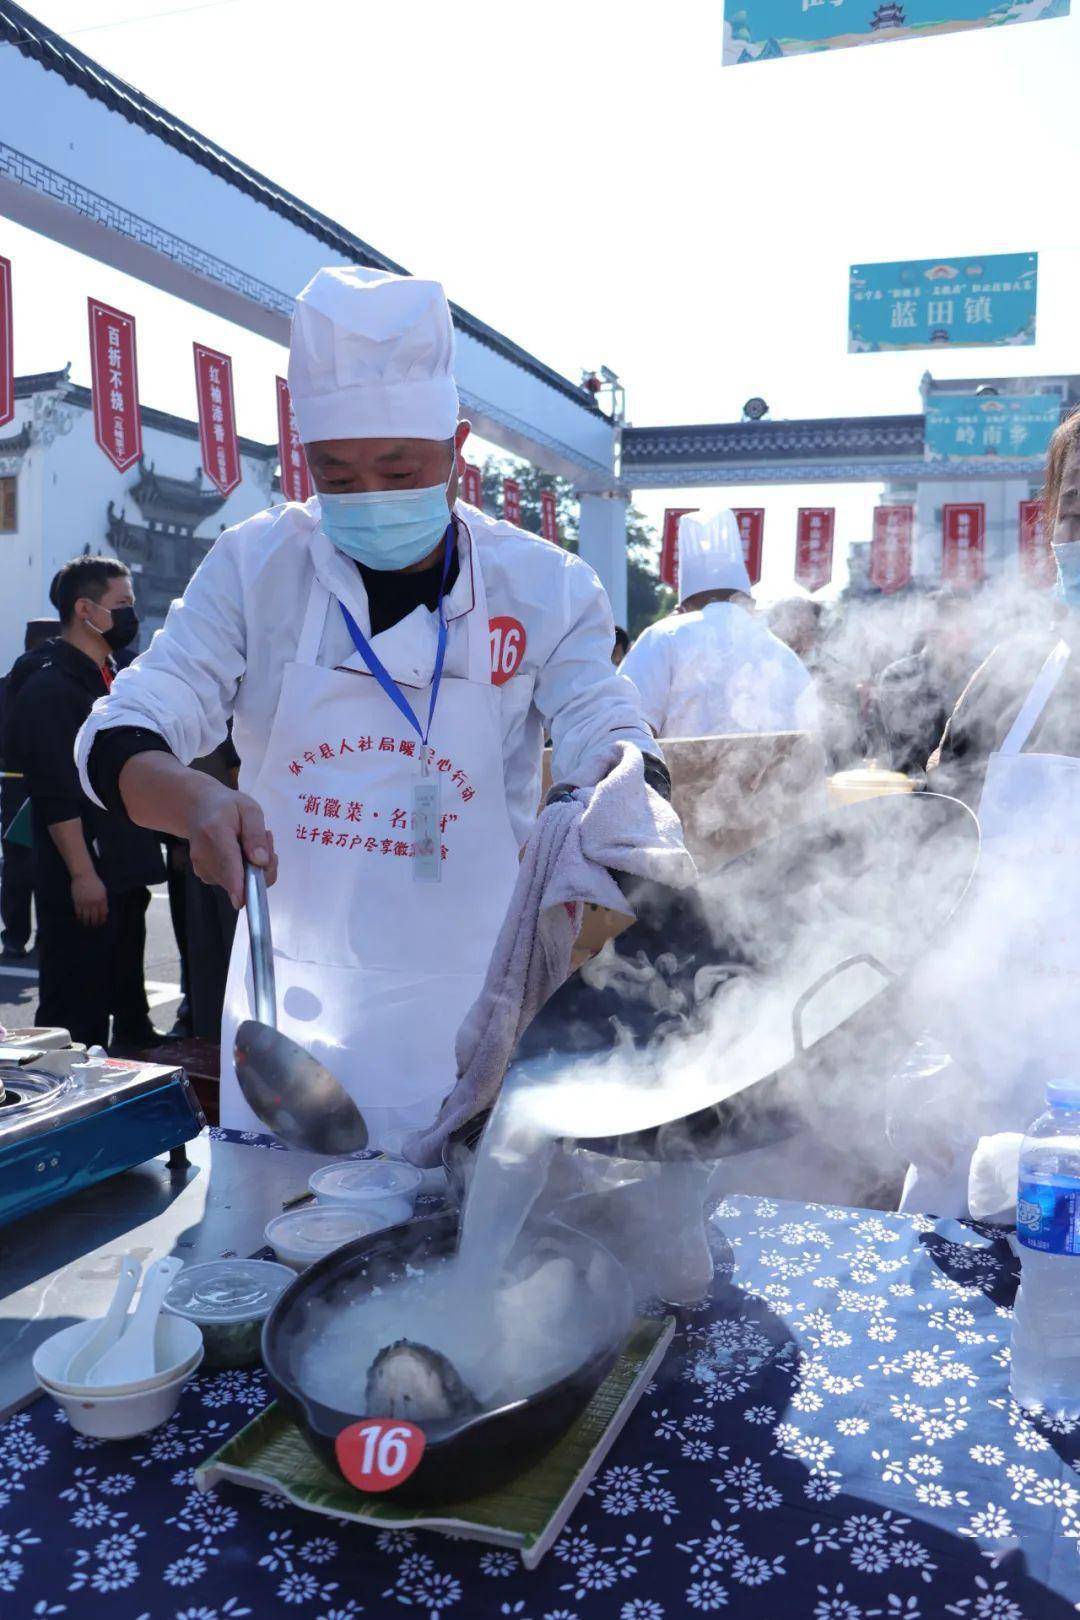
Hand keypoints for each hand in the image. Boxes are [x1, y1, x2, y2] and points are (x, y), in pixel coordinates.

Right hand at [71, 870, 107, 927]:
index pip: (103, 914)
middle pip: (95, 917)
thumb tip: (105, 912)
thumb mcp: (103, 891)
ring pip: (86, 917)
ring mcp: (85, 903)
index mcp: (102, 900)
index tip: (101, 923)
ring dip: (86, 922)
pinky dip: (79, 917)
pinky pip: (78, 913)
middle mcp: (94, 902)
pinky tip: (80, 919)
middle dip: (95, 923)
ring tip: (86, 924)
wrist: (84, 875)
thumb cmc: (94, 882)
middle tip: (94, 926)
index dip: (102, 920)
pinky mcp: (77, 902)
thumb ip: (104, 901)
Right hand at [185, 782, 277, 908]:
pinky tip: (241, 853)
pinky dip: (243, 873)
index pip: (227, 864)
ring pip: (238, 883)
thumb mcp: (249, 809)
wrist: (198, 809)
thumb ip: (255, 834)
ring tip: (250, 843)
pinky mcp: (206, 876)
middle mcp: (204, 855)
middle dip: (261, 868)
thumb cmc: (227, 807)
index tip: (243, 900)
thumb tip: (261, 861)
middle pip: (237, 879)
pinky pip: (233, 883)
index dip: (238, 885)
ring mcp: (202, 868)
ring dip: (253, 869)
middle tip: (265, 840)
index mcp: (215, 832)